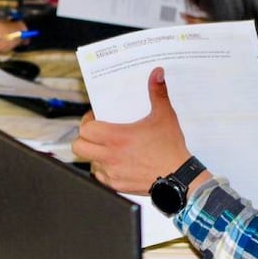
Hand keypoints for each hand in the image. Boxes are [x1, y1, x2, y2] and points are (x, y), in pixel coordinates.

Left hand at [72, 67, 192, 193]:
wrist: (179, 178)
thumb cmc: (171, 148)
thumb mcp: (165, 116)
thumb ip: (158, 93)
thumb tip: (157, 73)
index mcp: (117, 138)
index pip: (85, 129)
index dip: (87, 122)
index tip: (96, 119)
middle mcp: (111, 156)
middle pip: (79, 146)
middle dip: (84, 138)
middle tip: (96, 134)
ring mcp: (112, 173)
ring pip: (89, 162)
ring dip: (94, 154)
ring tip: (107, 147)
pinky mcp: (117, 185)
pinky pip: (100, 176)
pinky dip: (104, 169)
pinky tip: (116, 162)